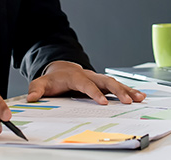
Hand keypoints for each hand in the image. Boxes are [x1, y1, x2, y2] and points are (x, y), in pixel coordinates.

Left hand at [26, 61, 145, 103]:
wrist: (61, 69)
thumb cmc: (53, 79)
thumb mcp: (42, 83)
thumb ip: (36, 90)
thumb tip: (31, 98)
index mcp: (76, 76)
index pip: (87, 85)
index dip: (95, 93)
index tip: (103, 102)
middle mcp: (90, 75)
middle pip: (107, 81)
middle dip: (118, 91)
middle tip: (128, 101)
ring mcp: (98, 78)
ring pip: (115, 82)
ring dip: (128, 90)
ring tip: (139, 98)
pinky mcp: (103, 83)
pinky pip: (118, 85)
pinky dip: (129, 90)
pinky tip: (140, 96)